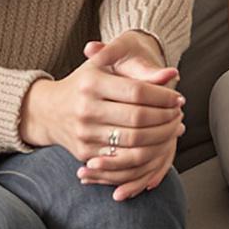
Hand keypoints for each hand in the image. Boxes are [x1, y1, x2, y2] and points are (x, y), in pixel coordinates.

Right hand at [20, 38, 183, 198]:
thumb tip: (173, 74)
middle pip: (138, 119)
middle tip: (179, 114)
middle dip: (166, 118)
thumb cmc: (84, 84)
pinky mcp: (85, 153)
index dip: (163, 97)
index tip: (178, 98)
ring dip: (161, 137)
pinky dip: (145, 154)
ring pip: (134, 142)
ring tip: (173, 128)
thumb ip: (140, 71)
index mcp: (92, 83)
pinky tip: (158, 144)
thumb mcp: (106, 68)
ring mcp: (84, 134)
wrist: (49, 110)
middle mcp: (86, 109)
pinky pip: (123, 159)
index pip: (138, 92)